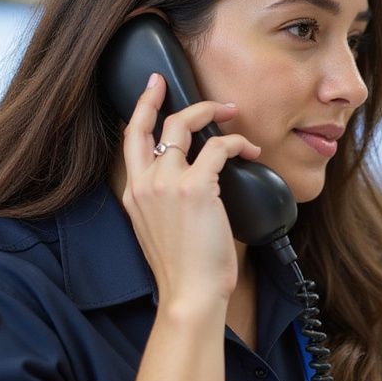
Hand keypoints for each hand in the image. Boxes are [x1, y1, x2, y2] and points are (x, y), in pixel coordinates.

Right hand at [120, 73, 260, 308]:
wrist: (189, 293)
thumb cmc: (184, 270)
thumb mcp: (161, 230)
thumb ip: (166, 202)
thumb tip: (197, 181)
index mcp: (133, 194)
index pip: (131, 140)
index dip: (140, 109)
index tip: (152, 90)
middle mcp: (144, 184)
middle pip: (152, 123)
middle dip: (167, 97)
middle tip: (184, 87)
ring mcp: (167, 183)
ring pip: (185, 126)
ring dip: (214, 114)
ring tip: (234, 117)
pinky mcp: (195, 188)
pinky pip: (219, 147)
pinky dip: (238, 143)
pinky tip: (250, 150)